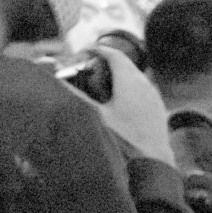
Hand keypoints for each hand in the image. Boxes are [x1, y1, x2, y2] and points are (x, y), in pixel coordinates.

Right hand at [70, 46, 174, 164]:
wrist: (153, 162)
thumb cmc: (123, 139)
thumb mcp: (95, 115)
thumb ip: (74, 95)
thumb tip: (53, 81)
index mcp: (130, 81)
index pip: (115, 55)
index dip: (99, 50)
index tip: (85, 51)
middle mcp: (146, 85)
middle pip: (125, 65)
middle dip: (107, 62)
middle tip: (88, 65)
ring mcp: (154, 97)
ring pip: (135, 78)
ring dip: (118, 76)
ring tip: (100, 82)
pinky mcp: (158, 110)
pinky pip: (142, 91)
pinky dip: (129, 89)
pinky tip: (118, 101)